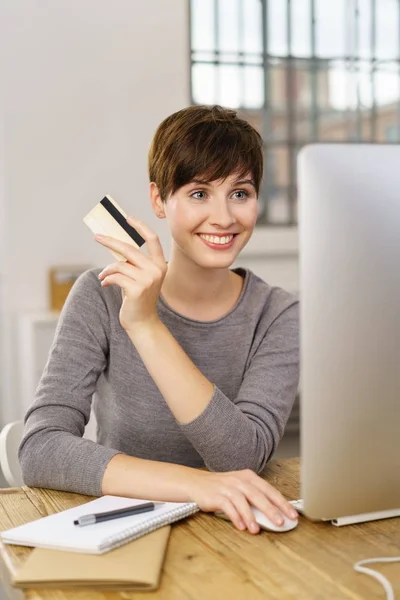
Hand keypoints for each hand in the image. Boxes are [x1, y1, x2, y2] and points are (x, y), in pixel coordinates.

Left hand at [96, 217, 166, 332]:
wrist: (142, 321)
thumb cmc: (138, 297)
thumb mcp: (139, 276)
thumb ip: (132, 262)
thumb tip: (114, 244)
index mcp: (160, 264)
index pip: (152, 239)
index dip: (140, 226)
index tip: (127, 218)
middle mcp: (156, 270)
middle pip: (129, 248)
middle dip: (111, 241)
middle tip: (98, 237)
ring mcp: (148, 280)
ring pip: (119, 265)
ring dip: (107, 270)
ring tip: (103, 277)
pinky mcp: (137, 289)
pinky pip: (115, 276)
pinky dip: (107, 279)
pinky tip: (105, 284)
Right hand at [188, 469, 297, 533]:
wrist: (196, 483)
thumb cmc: (222, 488)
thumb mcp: (240, 488)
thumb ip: (255, 498)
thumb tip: (275, 515)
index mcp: (249, 477)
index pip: (269, 490)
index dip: (282, 502)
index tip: (292, 515)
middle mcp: (239, 480)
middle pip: (258, 495)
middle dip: (271, 509)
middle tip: (280, 522)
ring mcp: (227, 487)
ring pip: (243, 501)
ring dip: (251, 516)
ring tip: (256, 530)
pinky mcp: (216, 495)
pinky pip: (228, 506)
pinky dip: (235, 517)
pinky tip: (241, 526)